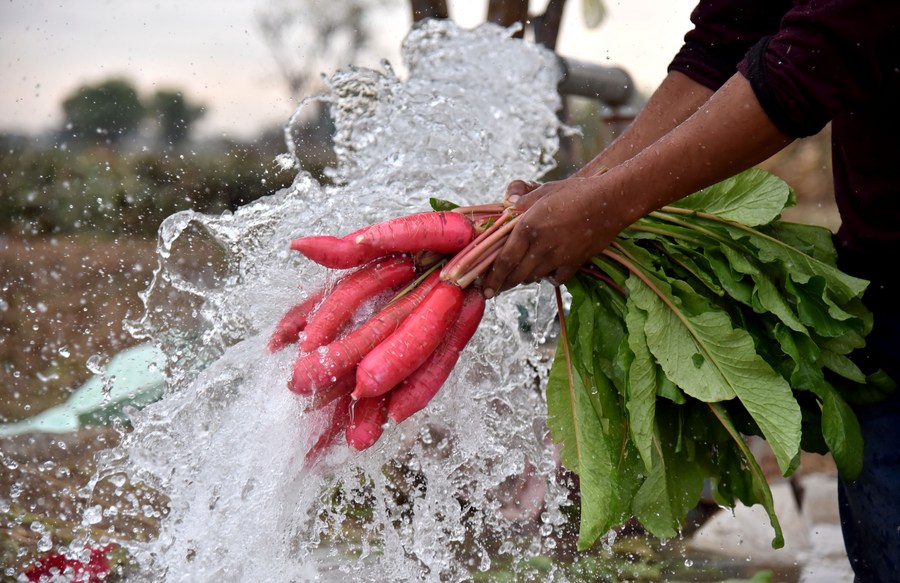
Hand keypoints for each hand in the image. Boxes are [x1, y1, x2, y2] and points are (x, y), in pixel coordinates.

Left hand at [483, 173, 631, 297]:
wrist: (611, 202)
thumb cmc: (575, 192)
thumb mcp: (544, 192)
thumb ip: (522, 203)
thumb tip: (507, 207)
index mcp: (528, 227)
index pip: (504, 260)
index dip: (493, 277)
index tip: (485, 289)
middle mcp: (540, 246)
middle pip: (516, 275)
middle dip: (503, 284)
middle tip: (494, 290)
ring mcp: (558, 257)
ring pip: (533, 277)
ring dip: (523, 279)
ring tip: (516, 278)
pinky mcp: (574, 263)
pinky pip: (555, 279)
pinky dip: (548, 278)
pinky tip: (546, 272)